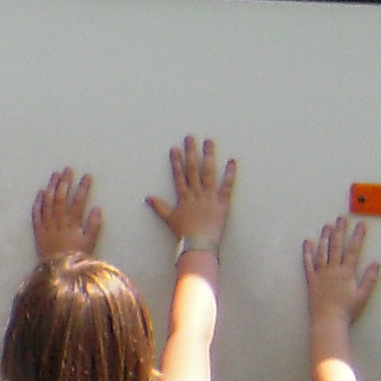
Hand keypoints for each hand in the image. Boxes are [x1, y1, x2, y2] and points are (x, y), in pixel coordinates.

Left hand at [31, 168, 101, 262]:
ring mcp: (46, 226)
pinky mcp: (37, 231)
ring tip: (55, 175)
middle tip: (68, 169)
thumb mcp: (89, 243)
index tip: (87, 176)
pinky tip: (41, 192)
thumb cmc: (76, 257)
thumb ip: (93, 226)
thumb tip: (96, 208)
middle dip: (64, 182)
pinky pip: (36, 214)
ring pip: (48, 202)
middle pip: (60, 198)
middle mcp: (58, 222)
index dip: (82, 188)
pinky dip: (38, 202)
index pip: (78, 201)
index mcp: (72, 224)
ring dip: (51, 187)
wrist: (57, 272)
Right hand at [149, 134, 234, 251]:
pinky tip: (232, 161)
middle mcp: (196, 193)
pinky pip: (227, 185)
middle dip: (191, 152)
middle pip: (193, 169)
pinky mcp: (222, 202)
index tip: (175, 148)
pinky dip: (230, 173)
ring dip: (209, 156)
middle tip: (191, 137)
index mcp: (183, 197)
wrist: (199, 243)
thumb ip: (159, 207)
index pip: (179, 175)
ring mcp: (209, 196)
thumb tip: (148, 198)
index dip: (176, 161)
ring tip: (209, 142)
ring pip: (209, 172)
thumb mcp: (169, 220)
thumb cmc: (184, 234)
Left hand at [304, 215, 376, 322]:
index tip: (361, 224)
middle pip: (337, 246)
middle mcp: (333, 269)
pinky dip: (307, 252)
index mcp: (347, 272)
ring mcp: (320, 273)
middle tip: (341, 218)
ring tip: (327, 225)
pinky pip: (307, 263)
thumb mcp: (363, 295)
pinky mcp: (310, 279)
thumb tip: (376, 262)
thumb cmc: (347, 310)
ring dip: (325, 237)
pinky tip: (307, 241)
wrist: (328, 320)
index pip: (354, 250)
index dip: (358, 236)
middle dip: (340, 231)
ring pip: (323, 251)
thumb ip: (370, 278)